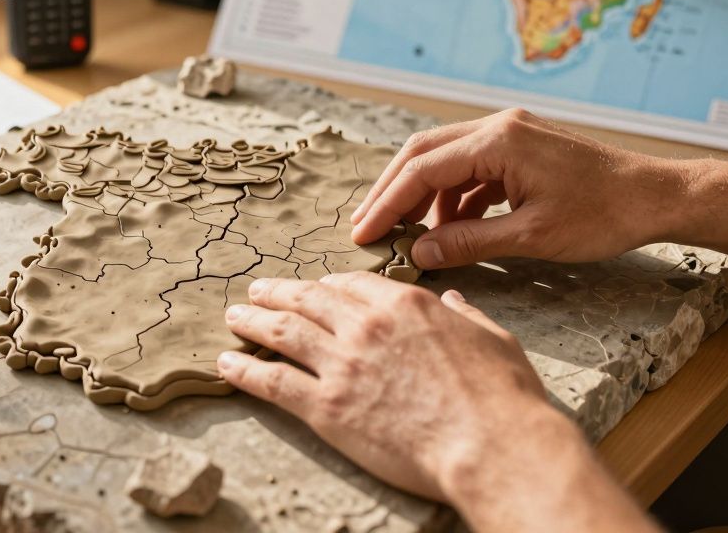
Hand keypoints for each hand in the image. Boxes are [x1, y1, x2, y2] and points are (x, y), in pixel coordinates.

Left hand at [218, 273, 660, 532]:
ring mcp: (342, 364)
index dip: (326, 284)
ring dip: (252, 321)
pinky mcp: (326, 407)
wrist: (491, 445)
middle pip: (307, 298)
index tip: (313, 286)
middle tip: (257, 290)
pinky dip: (244, 369)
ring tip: (233, 317)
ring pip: (282, 332)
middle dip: (277, 291)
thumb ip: (464, 315)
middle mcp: (366, 325)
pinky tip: (226, 364)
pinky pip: (272, 381)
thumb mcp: (491, 337)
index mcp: (405, 304)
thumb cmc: (502, 397)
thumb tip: (453, 301)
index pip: (351, 283)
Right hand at [350, 109, 677, 269]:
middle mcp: (498, 127)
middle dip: (392, 191)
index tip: (363, 233)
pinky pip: (470, 168)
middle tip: (368, 227)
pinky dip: (452, 197)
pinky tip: (448, 228)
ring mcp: (510, 134)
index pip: (422, 169)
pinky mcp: (520, 148)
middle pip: (424, 153)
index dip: (387, 203)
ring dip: (422, 195)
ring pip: (445, 160)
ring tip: (407, 235)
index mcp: (499, 141)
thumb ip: (471, 242)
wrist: (658, 197)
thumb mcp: (533, 237)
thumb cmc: (604, 215)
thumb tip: (421, 253)